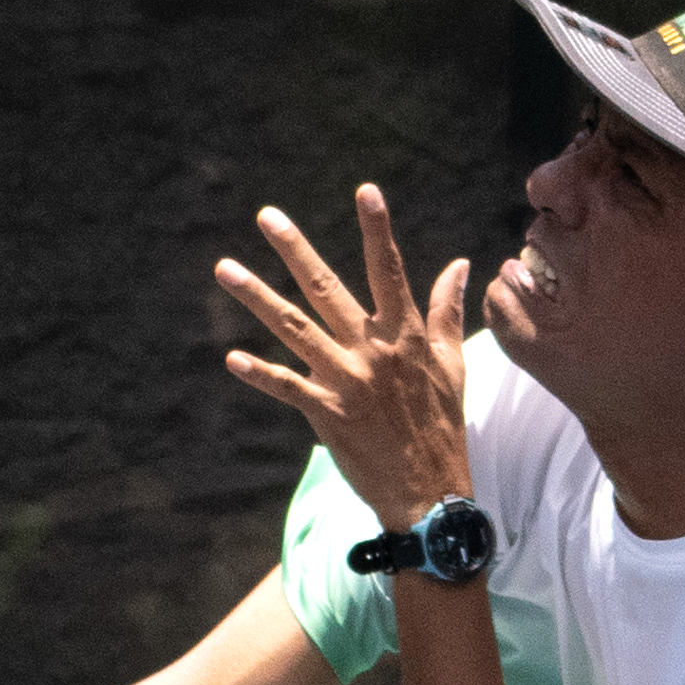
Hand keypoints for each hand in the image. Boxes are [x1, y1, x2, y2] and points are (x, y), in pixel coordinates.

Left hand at [218, 183, 472, 532]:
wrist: (431, 493)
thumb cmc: (443, 425)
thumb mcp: (453, 364)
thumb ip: (446, 311)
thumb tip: (459, 264)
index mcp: (405, 335)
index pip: (390, 271)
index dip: (378, 229)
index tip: (366, 190)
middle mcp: (373, 351)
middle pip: (327, 289)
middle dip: (295, 250)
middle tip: (267, 215)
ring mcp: (347, 382)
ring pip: (294, 329)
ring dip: (257, 297)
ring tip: (225, 268)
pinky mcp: (327, 414)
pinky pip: (287, 387)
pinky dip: (260, 373)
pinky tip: (232, 357)